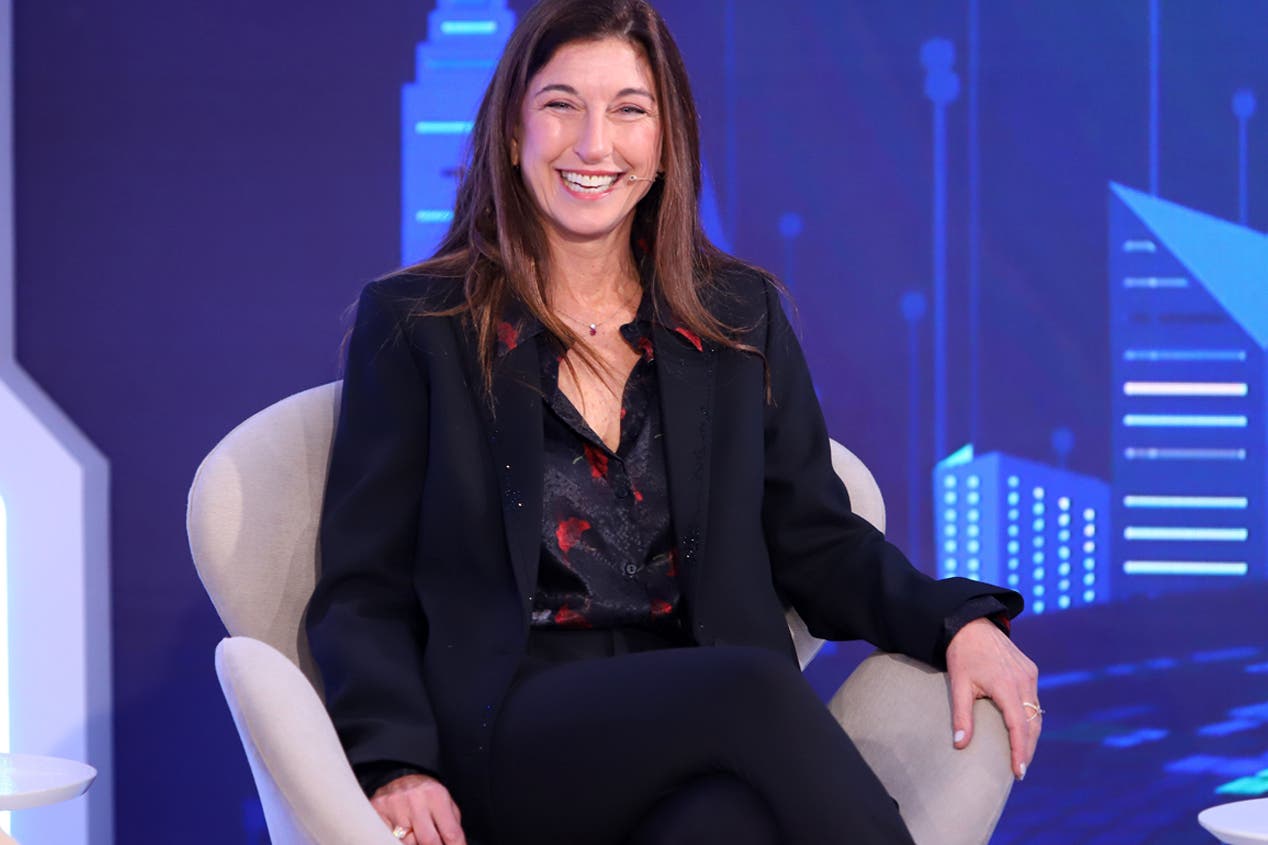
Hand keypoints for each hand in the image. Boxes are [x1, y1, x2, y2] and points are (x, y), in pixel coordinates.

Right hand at [371, 773, 466, 844]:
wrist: (400, 779)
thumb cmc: (427, 796)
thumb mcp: (445, 805)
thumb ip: (452, 827)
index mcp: (436, 795)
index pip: (451, 832)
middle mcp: (415, 798)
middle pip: (428, 841)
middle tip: (436, 844)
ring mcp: (394, 805)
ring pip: (407, 843)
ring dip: (414, 843)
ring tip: (416, 835)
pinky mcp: (377, 812)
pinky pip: (388, 838)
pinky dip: (397, 840)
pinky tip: (402, 834)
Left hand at [944, 617, 1040, 779]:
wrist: (971, 624)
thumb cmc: (962, 654)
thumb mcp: (958, 684)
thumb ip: (962, 715)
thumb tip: (960, 744)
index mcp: (1006, 685)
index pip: (1018, 726)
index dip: (1020, 751)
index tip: (1019, 772)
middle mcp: (1024, 681)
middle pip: (1032, 724)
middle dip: (1028, 748)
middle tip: (1019, 770)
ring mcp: (1029, 675)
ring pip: (1036, 713)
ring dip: (1031, 735)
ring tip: (1022, 756)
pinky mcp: (1030, 671)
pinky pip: (1034, 700)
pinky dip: (1031, 718)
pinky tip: (1022, 731)